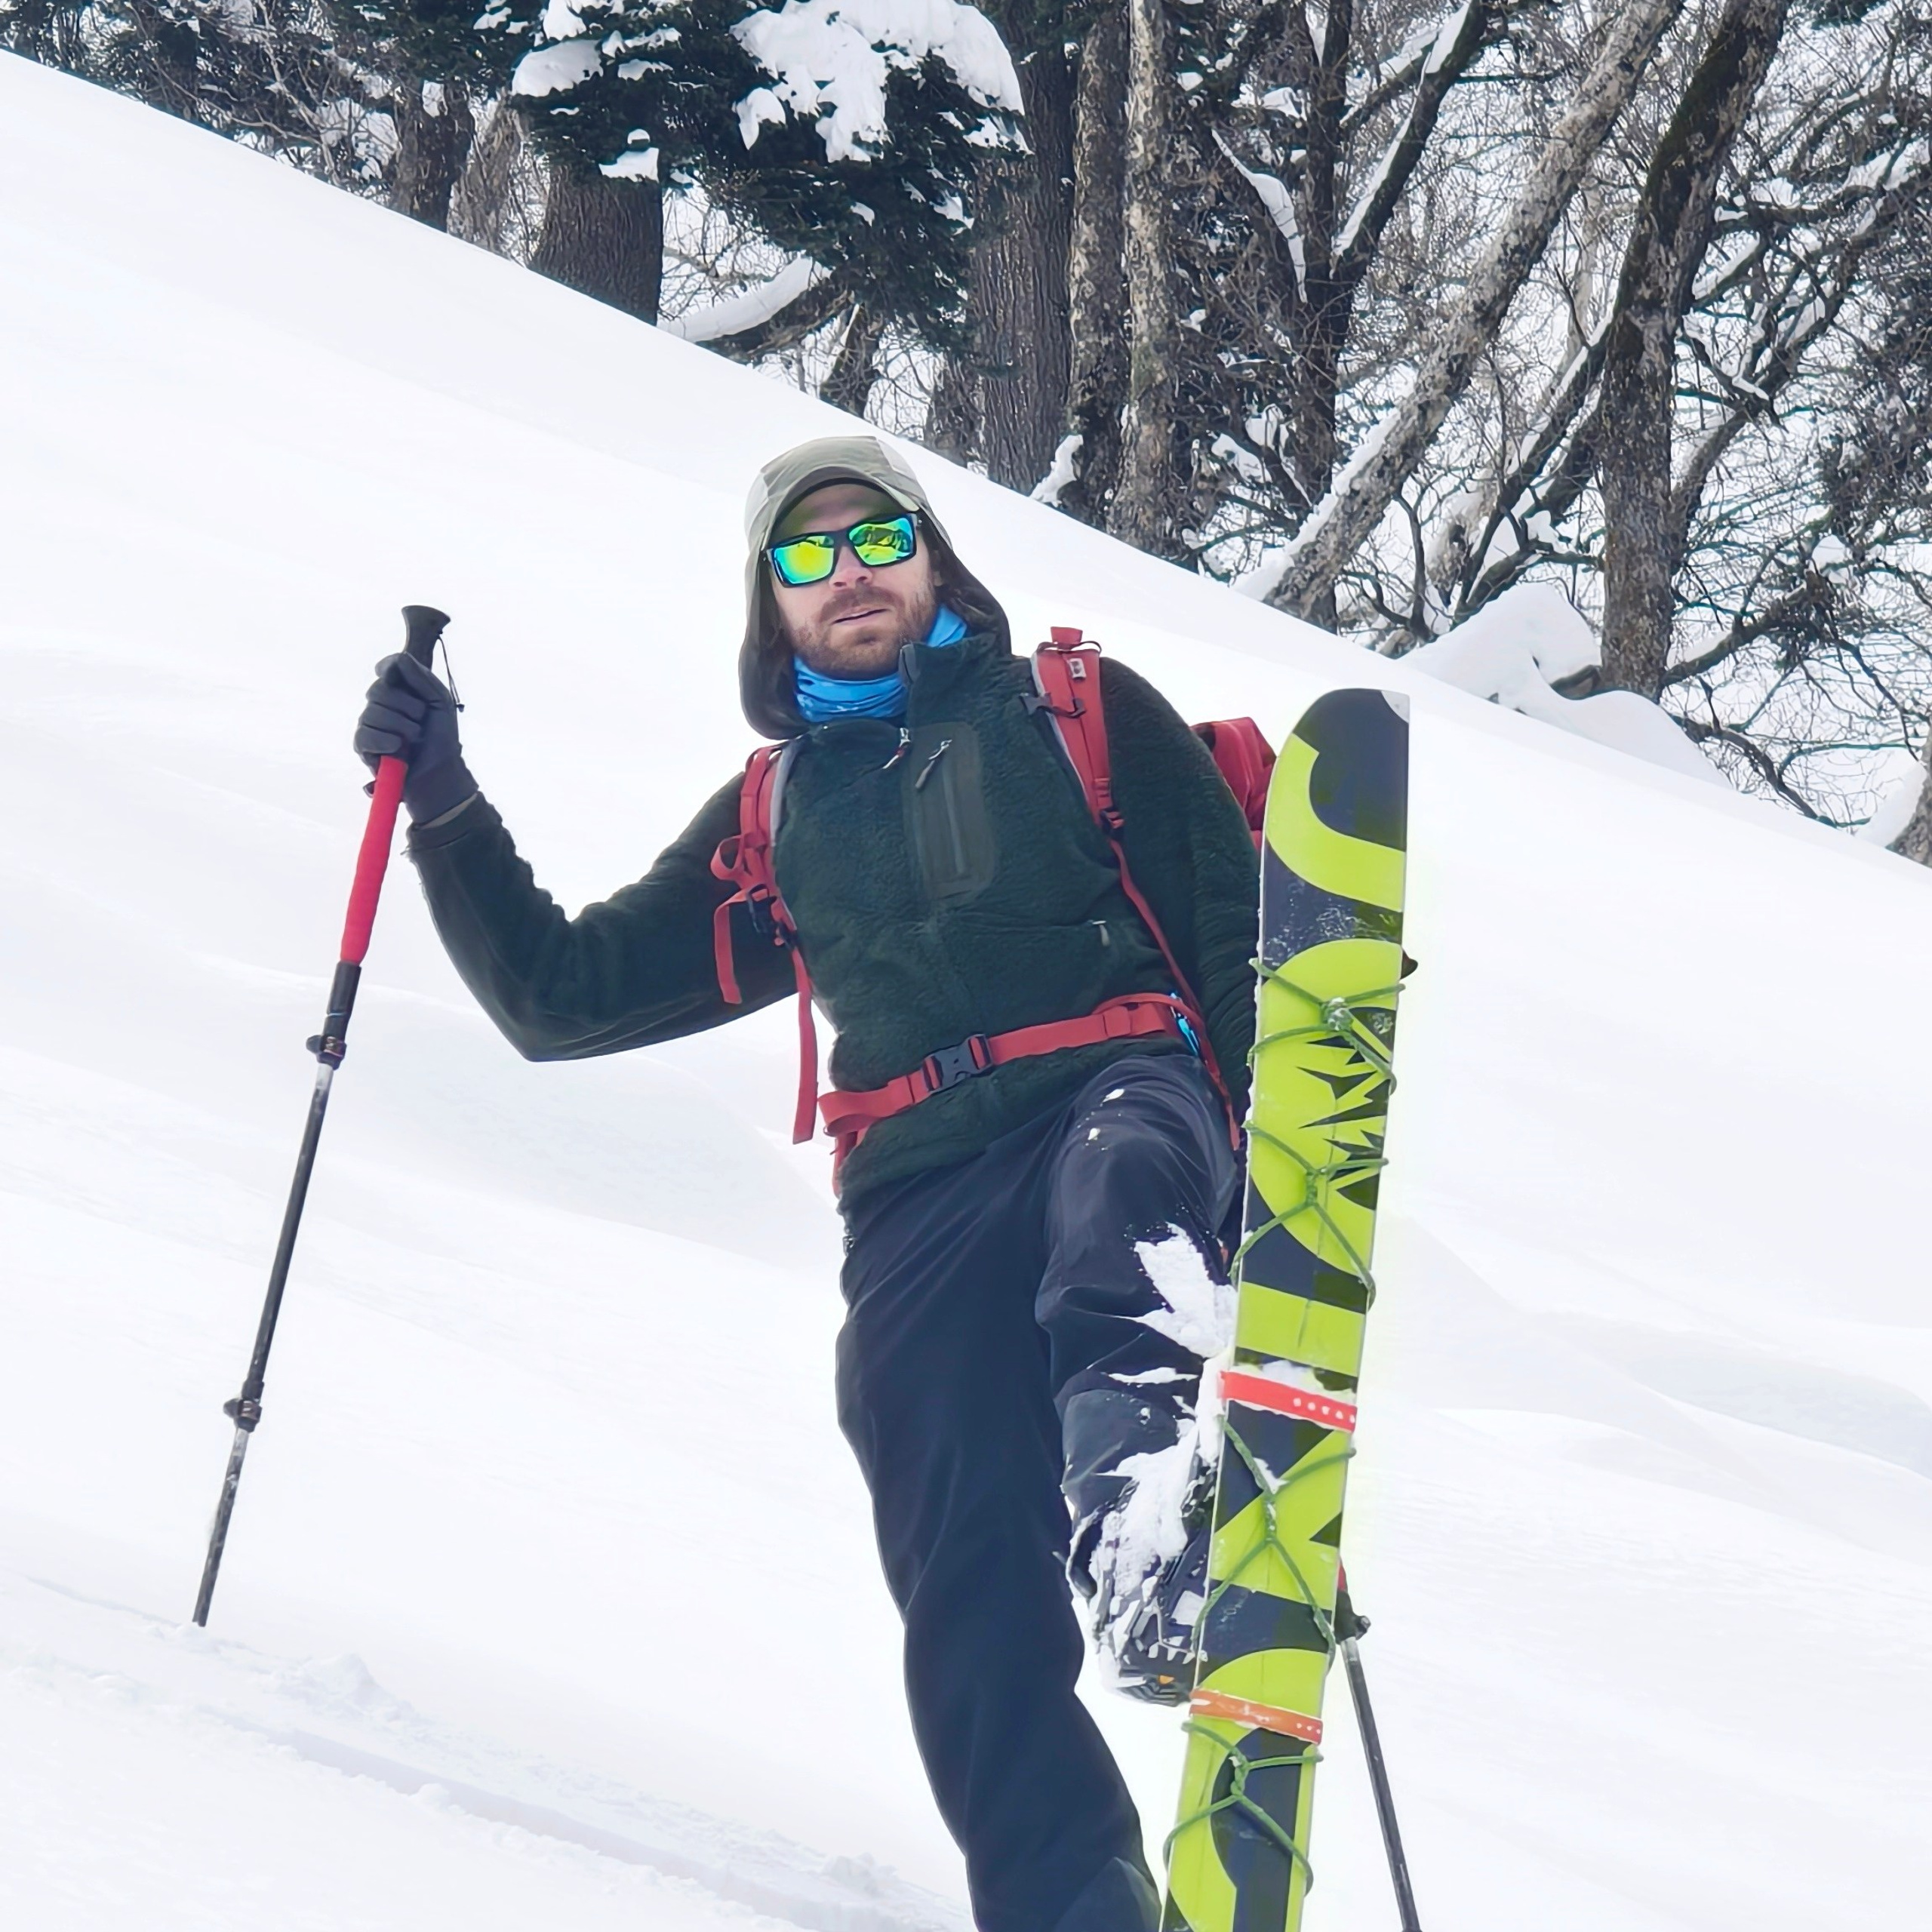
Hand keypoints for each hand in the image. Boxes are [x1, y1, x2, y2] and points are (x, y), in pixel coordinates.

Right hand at [354, 653, 474, 821]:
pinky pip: (365, 735)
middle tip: (421, 722)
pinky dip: (386, 742)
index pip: (387, 668)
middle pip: (379, 689)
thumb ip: (421, 677)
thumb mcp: (439, 701)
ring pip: (372, 712)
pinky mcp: (363, 745)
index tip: (406, 682)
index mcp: (399, 689)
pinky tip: (397, 749)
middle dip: (407, 707)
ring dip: (401, 728)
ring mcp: (370, 723)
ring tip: (413, 739)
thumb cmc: (441, 737)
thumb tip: (399, 658)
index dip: (392, 671)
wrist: (440, 770)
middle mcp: (381, 703)